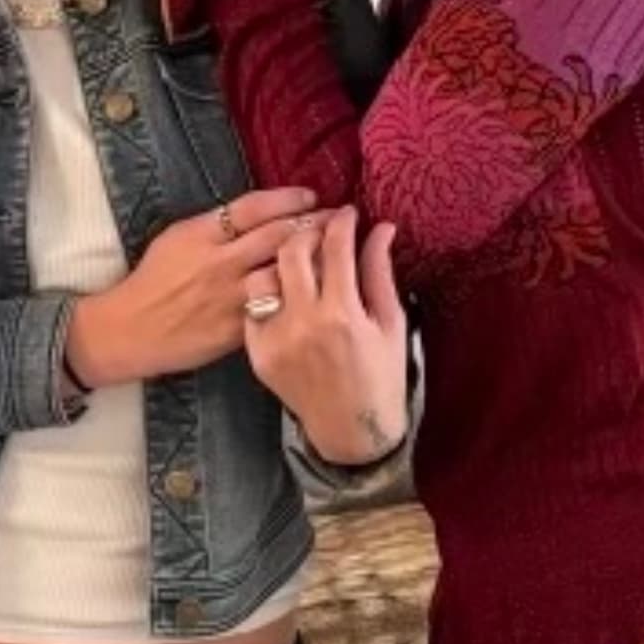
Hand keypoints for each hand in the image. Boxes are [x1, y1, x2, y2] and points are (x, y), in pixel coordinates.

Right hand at [65, 187, 315, 385]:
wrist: (130, 330)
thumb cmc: (152, 279)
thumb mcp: (177, 238)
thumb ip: (215, 226)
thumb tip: (255, 213)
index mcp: (202, 234)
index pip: (252, 208)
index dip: (286, 199)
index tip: (311, 195)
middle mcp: (219, 262)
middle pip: (276, 236)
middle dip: (313, 224)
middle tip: (341, 217)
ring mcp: (228, 297)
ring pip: (282, 273)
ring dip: (315, 260)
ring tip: (339, 251)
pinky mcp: (235, 329)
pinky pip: (274, 308)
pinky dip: (300, 297)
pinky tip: (321, 291)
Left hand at [243, 207, 407, 464]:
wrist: (351, 431)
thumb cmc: (381, 374)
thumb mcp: (391, 322)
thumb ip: (379, 271)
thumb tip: (380, 226)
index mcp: (343, 313)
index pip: (335, 246)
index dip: (341, 221)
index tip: (346, 213)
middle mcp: (304, 323)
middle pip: (292, 250)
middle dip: (307, 229)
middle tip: (320, 228)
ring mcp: (275, 339)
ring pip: (263, 274)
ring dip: (281, 260)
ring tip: (300, 259)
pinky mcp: (257, 353)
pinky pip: (253, 306)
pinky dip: (268, 292)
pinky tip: (285, 291)